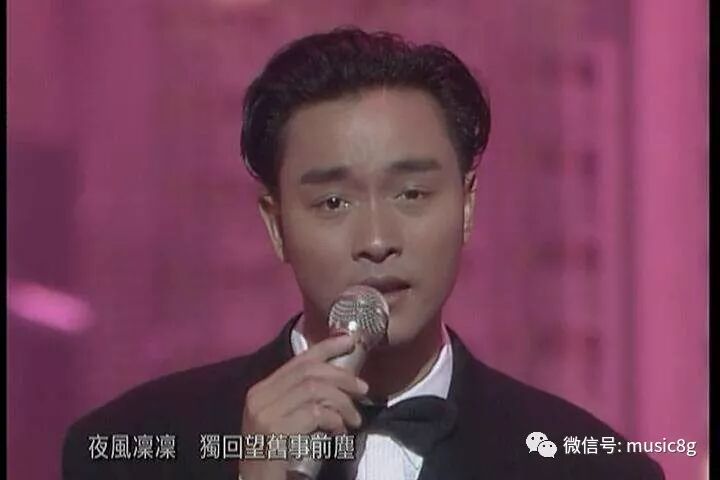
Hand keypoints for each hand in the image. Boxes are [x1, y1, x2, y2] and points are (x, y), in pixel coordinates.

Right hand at [238, 335, 368, 479]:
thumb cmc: (275, 454)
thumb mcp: (285, 420)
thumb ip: (300, 399)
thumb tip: (338, 380)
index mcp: (261, 390)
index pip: (298, 360)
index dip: (326, 346)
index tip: (349, 340)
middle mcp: (259, 397)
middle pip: (309, 371)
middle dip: (342, 377)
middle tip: (363, 389)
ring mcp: (264, 413)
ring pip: (315, 389)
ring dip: (342, 402)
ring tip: (355, 418)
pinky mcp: (274, 431)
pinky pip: (314, 413)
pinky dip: (334, 419)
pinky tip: (339, 432)